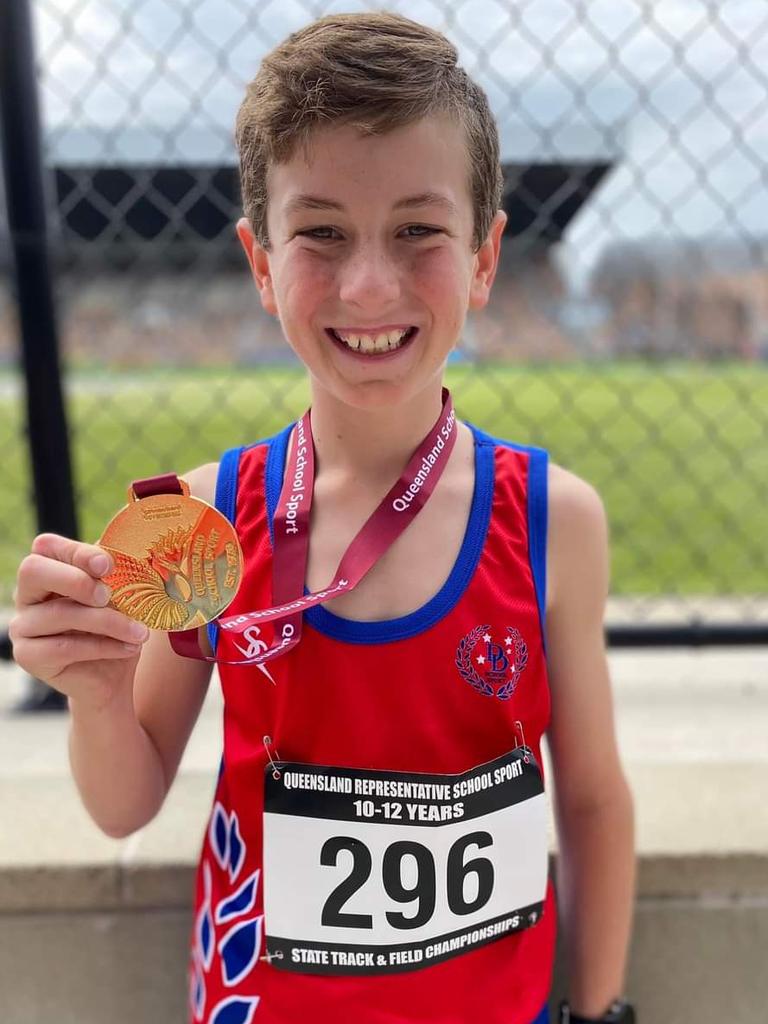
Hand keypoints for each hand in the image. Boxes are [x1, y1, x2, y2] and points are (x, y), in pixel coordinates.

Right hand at [9, 533, 151, 706]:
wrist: (114, 677)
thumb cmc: (117, 628)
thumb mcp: (122, 596)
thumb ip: (118, 571)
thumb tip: (130, 547)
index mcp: (48, 570)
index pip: (47, 546)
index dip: (77, 552)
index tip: (108, 565)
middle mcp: (28, 595)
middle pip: (33, 570)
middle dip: (76, 579)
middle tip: (109, 595)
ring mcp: (23, 626)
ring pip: (61, 613)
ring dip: (108, 621)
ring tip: (140, 632)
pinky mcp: (28, 656)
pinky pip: (65, 647)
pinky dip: (103, 646)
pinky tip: (129, 647)